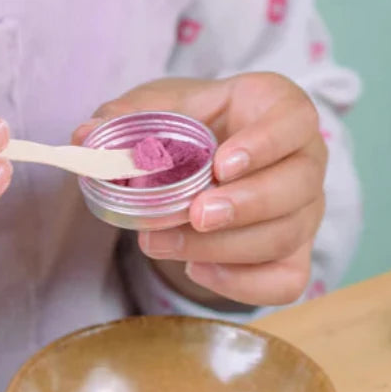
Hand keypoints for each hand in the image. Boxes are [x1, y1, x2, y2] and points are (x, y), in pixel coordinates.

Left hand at [75, 74, 324, 306]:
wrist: (200, 164)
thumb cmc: (190, 126)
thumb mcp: (159, 109)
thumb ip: (127, 118)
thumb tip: (85, 136)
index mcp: (279, 110)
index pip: (296, 120)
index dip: (266, 143)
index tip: (221, 164)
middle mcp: (305, 160)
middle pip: (297, 186)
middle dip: (244, 205)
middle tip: (194, 215)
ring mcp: (305, 210)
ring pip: (285, 235)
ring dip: (223, 247)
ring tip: (164, 243)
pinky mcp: (294, 254)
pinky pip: (284, 280)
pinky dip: (240, 282)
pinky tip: (197, 268)